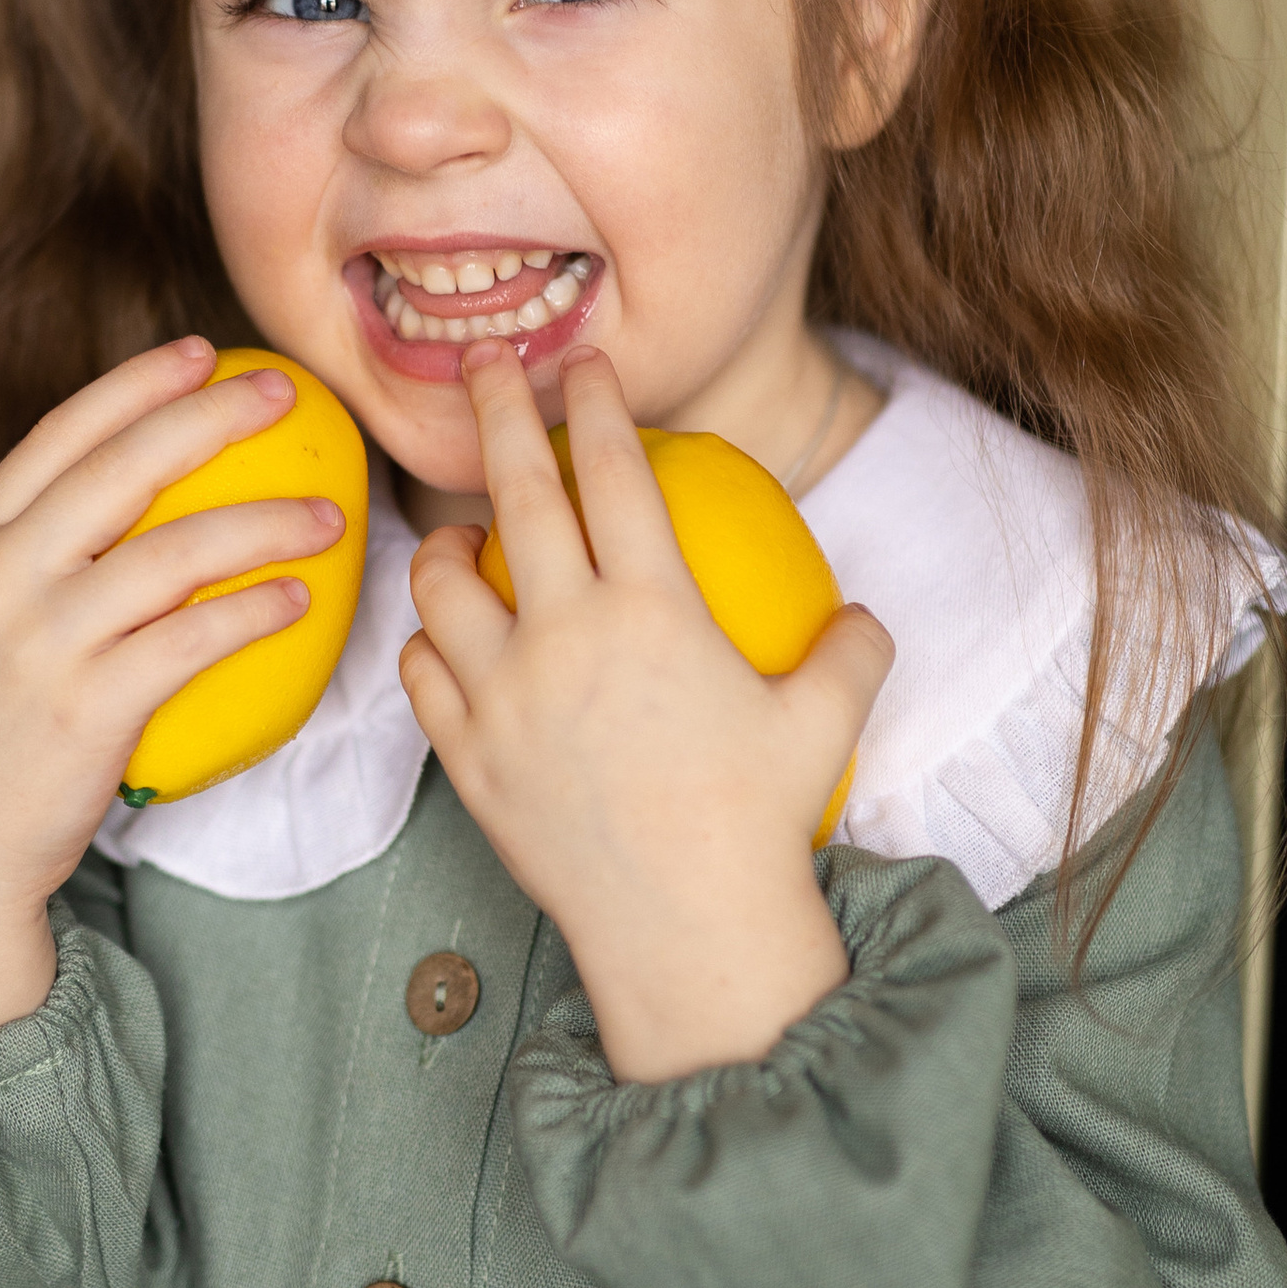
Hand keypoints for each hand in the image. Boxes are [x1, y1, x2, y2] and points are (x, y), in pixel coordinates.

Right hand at [0, 341, 344, 1041]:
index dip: (137, 382)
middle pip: (125, 466)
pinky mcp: (85, 707)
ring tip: (327, 514)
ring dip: (266, 521)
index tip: (204, 353)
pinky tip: (301, 600)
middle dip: (215, 417)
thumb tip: (144, 496)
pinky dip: (255, 612)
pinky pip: (193, 640)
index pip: (63, 433)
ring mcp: (39, 641)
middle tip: (288, 397)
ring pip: (174, 551)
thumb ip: (40, 557)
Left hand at [398, 343, 893, 1082]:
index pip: (616, 474)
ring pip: (441, 586)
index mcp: (653, 611)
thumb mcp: (825, 725)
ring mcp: (504, 697)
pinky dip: (427, 644)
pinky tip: (444, 640)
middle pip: (516, 494)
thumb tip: (862, 616)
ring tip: (455, 532)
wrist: (685, 929)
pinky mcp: (468, 757)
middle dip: (498, 409)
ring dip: (443, 542)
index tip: (583, 363)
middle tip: (486, 359)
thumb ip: (849, 655)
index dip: (599, 405)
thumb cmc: (760, 824)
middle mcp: (566, 637)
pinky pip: (423, 676)